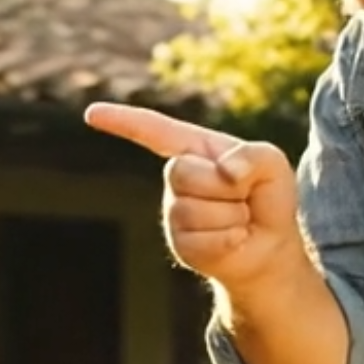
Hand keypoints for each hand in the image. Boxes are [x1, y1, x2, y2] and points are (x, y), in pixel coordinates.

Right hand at [84, 103, 301, 291]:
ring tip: (241, 220)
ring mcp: (175, 211)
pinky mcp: (179, 243)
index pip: (154, 130)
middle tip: (243, 197)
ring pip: (195, 209)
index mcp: (195, 148)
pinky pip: (202, 239)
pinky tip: (236, 239)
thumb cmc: (267, 198)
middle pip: (182, 172)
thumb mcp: (272, 163)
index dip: (122, 121)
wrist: (270, 248)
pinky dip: (230, 239)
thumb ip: (254, 156)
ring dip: (232, 216)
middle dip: (224, 186)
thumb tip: (225, 173)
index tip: (91, 114)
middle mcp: (178, 177)